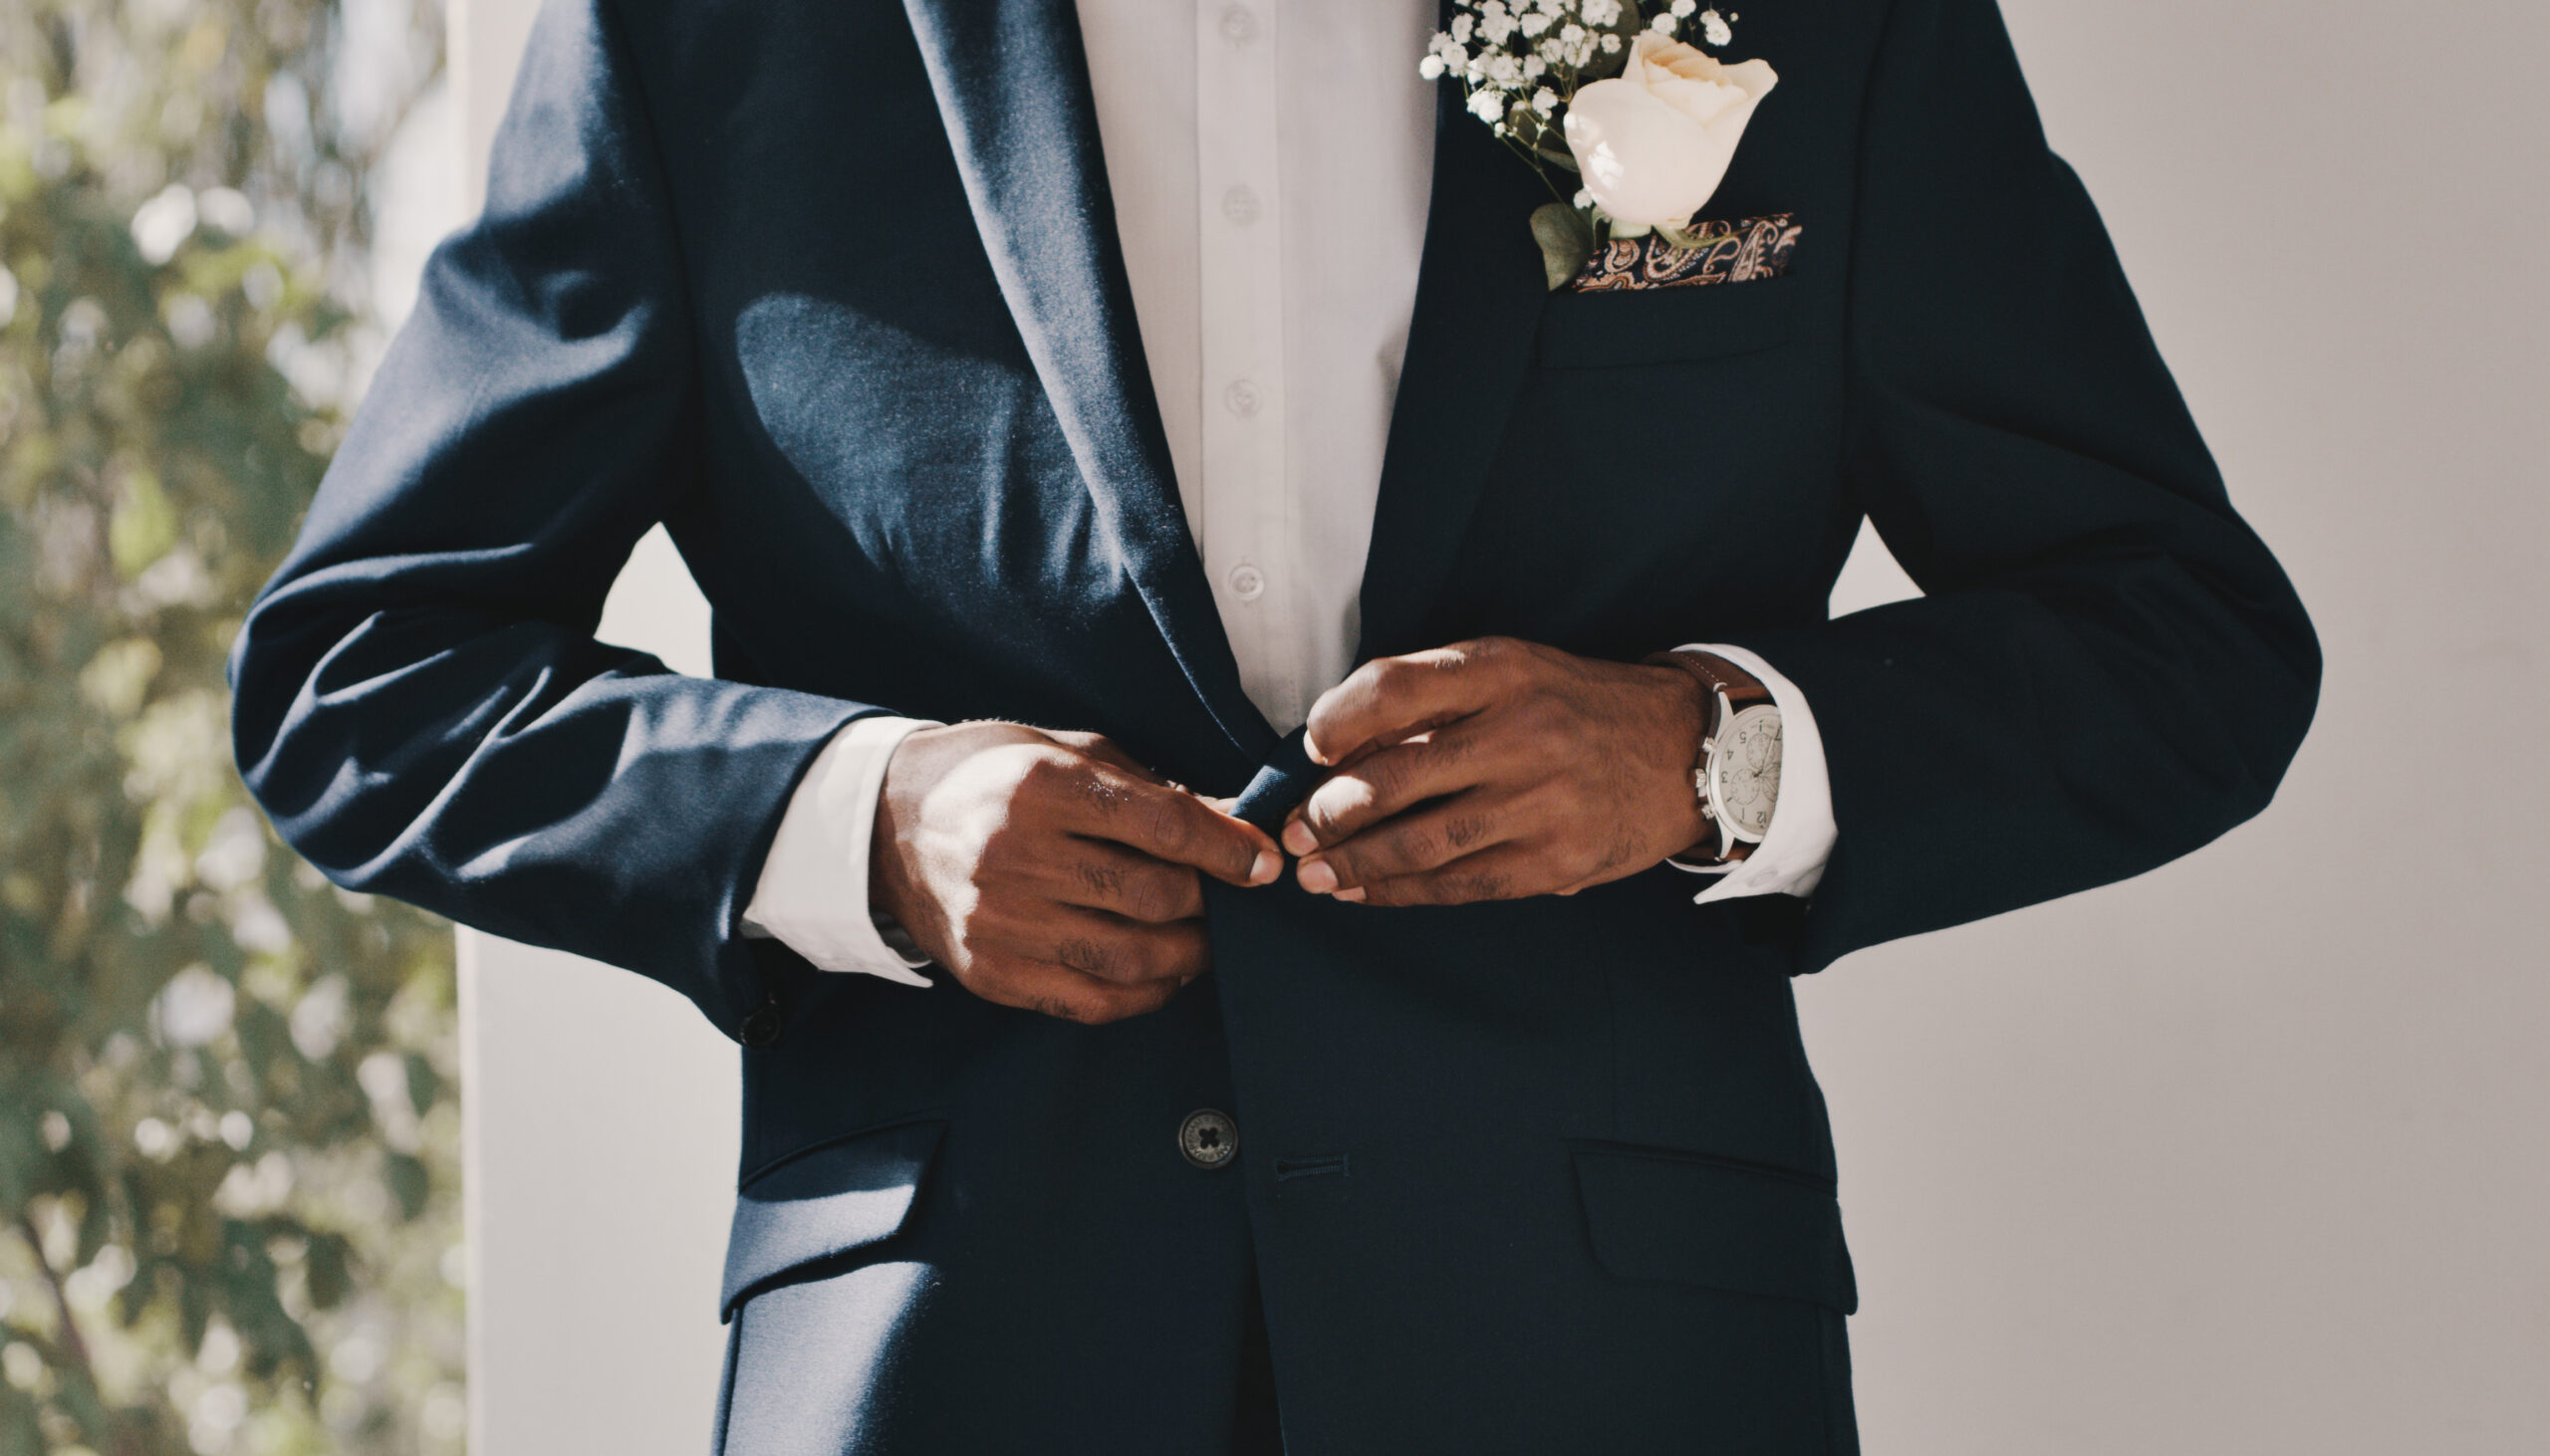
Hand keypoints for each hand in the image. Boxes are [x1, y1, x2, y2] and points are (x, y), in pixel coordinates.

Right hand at [871, 722, 1281, 1023]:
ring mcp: (999, 923)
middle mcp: (1014, 856)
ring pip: (1131, 958)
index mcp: (1039, 786)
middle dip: (1212, 902)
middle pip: (1153, 896)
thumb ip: (1152, 791)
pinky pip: (1091, 1002)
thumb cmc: (988, 777)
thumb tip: (1237, 824)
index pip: (1161, 826)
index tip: (1263, 863)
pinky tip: (1163, 972)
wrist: (885, 827)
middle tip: (1232, 898)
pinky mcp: (991, 973)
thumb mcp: (1065, 753)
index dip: (1227, 849)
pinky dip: (1145, 994)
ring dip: (1189, 954)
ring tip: (1204, 937)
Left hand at [1280, 637, 1711, 906]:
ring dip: (1353, 863)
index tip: (1313, 747)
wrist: (1686, 752)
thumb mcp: (1516, 671)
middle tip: (1294, 830)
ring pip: (1421, 843)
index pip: (1396, 687)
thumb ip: (1437, 699)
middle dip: (1329, 812)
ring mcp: (1541, 803)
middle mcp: (1522, 733)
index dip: (1339, 721)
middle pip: (1397, 777)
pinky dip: (1399, 892)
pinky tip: (1364, 891)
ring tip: (1314, 871)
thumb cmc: (1577, 708)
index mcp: (1503, 671)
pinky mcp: (1555, 862)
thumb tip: (1341, 748)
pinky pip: (1458, 886)